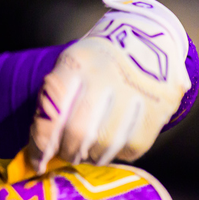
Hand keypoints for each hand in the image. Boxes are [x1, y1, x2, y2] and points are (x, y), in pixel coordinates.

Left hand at [26, 0, 190, 169]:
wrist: (148, 37)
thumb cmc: (98, 61)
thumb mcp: (70, 66)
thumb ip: (54, 104)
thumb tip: (40, 154)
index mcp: (77, 63)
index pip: (52, 112)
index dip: (41, 144)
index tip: (38, 162)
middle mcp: (107, 75)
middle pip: (79, 132)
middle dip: (68, 152)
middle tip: (68, 155)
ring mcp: (137, 90)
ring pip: (106, 144)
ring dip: (93, 156)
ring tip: (90, 150)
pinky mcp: (160, 105)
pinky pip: (133, 147)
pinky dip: (119, 153)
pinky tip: (115, 142)